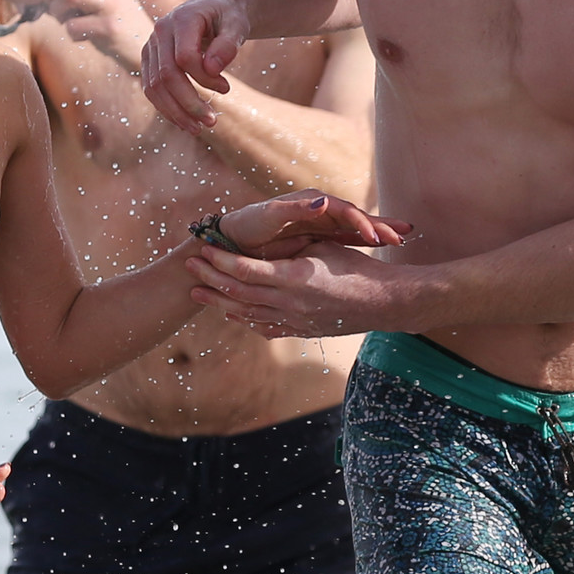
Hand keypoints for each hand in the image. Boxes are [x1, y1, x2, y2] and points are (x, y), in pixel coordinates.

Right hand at [144, 0, 251, 131]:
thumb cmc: (229, 17)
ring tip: (199, 129)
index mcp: (181, 19)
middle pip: (166, 76)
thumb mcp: (237, 26)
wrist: (215, 9)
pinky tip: (186, 122)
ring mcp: (151, 46)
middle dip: (189, 103)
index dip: (205, 79)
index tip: (226, 88)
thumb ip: (228, 45)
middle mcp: (160, 31)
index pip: (185, 58)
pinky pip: (152, 89)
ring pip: (154, 87)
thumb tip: (213, 69)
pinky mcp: (149, 61)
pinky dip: (167, 108)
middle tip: (212, 122)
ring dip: (176, 112)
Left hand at [186, 234, 410, 339]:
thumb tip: (260, 242)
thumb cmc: (356, 267)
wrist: (383, 302)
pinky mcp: (301, 331)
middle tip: (189, 267)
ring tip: (198, 293)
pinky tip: (232, 314)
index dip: (220, 259)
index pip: (243, 269)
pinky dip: (245, 320)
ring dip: (219, 302)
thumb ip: (290, 247)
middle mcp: (288, 302)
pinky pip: (265, 328)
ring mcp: (293, 320)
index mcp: (292, 277)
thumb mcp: (322, 246)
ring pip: (246, 313)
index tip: (204, 248)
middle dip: (210, 279)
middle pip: (237, 293)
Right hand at [217, 189, 410, 259]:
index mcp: (327, 226)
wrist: (233, 244)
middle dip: (377, 225)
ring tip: (370, 230)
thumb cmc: (273, 251)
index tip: (407, 238)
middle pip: (354, 216)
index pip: (360, 228)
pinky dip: (308, 206)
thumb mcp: (312, 258)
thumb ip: (336, 258)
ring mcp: (299, 208)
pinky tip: (323, 207)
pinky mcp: (277, 209)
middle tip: (400, 235)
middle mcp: (318, 213)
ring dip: (352, 218)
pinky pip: (295, 206)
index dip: (383, 231)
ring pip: (333, 210)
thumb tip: (368, 271)